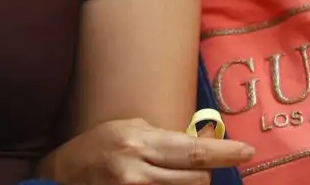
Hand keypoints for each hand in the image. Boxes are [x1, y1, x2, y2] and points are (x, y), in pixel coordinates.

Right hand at [40, 117, 255, 184]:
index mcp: (139, 142)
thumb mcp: (128, 130)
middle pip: (198, 180)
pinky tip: (168, 184)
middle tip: (199, 169)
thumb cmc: (97, 149)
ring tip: (174, 177)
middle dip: (206, 175)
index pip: (194, 151)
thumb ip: (163, 137)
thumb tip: (201, 140)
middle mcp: (138, 171)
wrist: (61, 176)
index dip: (225, 153)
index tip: (248, 151)